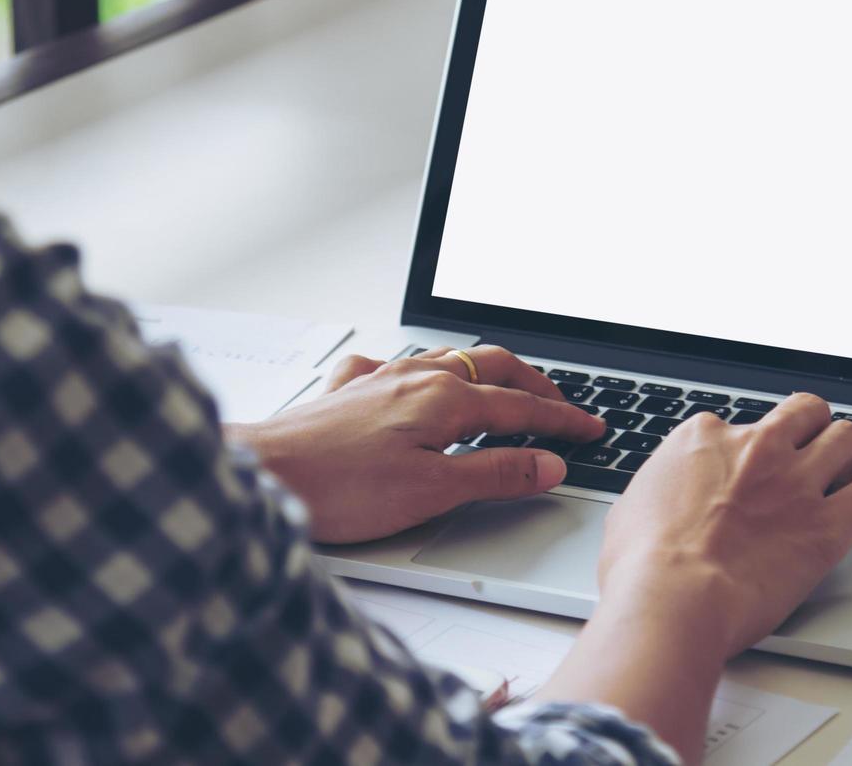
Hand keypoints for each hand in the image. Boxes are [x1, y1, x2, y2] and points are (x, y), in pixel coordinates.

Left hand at [229, 346, 605, 542]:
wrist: (260, 475)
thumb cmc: (336, 488)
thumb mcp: (432, 491)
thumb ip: (495, 474)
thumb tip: (548, 464)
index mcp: (444, 398)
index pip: (522, 406)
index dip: (562, 420)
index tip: (591, 429)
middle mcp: (415, 377)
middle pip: (492, 366)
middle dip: (533, 383)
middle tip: (560, 404)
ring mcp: (380, 378)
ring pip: (449, 359)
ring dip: (486, 371)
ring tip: (505, 388)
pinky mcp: (349, 392)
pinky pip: (398, 365)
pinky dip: (424, 370)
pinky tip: (414, 383)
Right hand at [597, 394, 851, 659]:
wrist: (672, 599)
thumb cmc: (642, 565)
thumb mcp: (632, 508)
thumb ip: (662, 491)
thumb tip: (662, 502)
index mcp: (704, 438)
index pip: (740, 424)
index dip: (748, 451)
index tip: (751, 473)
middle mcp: (756, 447)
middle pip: (805, 412)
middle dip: (813, 431)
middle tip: (815, 457)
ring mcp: (795, 482)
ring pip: (848, 439)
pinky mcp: (827, 524)